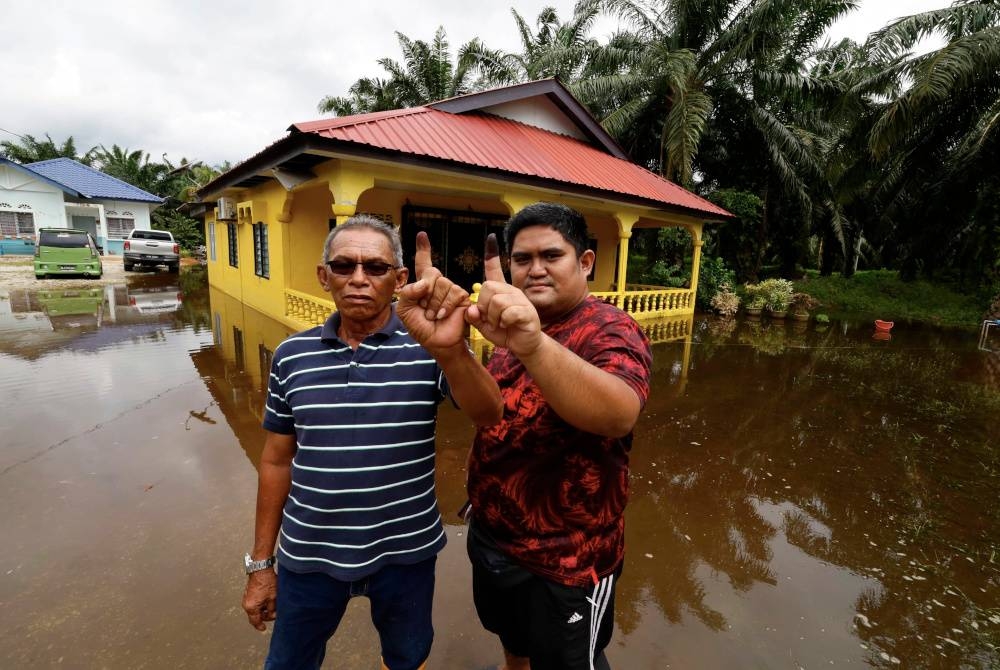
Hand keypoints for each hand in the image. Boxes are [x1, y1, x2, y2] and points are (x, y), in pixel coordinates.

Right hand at [242, 569, 276, 630]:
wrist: (261, 568)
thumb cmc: (266, 581)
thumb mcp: (273, 598)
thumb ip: (272, 610)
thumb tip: (272, 616)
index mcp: (251, 607)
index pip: (255, 621)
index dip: (260, 626)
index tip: (263, 628)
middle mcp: (246, 603)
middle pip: (255, 615)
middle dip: (265, 615)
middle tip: (273, 612)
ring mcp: (246, 598)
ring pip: (256, 609)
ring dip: (263, 609)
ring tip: (272, 603)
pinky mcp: (249, 593)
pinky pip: (255, 603)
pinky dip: (261, 603)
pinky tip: (269, 598)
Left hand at [397, 231, 470, 350]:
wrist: (436, 342)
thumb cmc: (421, 328)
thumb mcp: (405, 310)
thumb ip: (408, 293)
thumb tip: (425, 283)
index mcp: (424, 286)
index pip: (424, 263)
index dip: (424, 249)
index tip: (422, 235)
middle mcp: (439, 285)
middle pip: (432, 273)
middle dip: (425, 293)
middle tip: (425, 310)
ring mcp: (451, 290)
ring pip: (442, 284)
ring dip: (434, 304)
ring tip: (434, 316)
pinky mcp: (462, 298)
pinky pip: (453, 293)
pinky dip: (444, 306)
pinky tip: (442, 316)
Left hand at [465, 234, 541, 355]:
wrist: (524, 345)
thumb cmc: (505, 332)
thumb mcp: (485, 325)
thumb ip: (475, 317)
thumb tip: (471, 309)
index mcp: (501, 291)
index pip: (495, 269)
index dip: (492, 255)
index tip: (491, 238)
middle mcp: (512, 291)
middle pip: (488, 288)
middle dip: (484, 306)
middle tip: (490, 319)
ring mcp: (521, 300)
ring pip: (497, 301)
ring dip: (493, 317)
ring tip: (499, 324)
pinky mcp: (527, 312)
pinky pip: (508, 312)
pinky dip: (504, 322)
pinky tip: (508, 325)